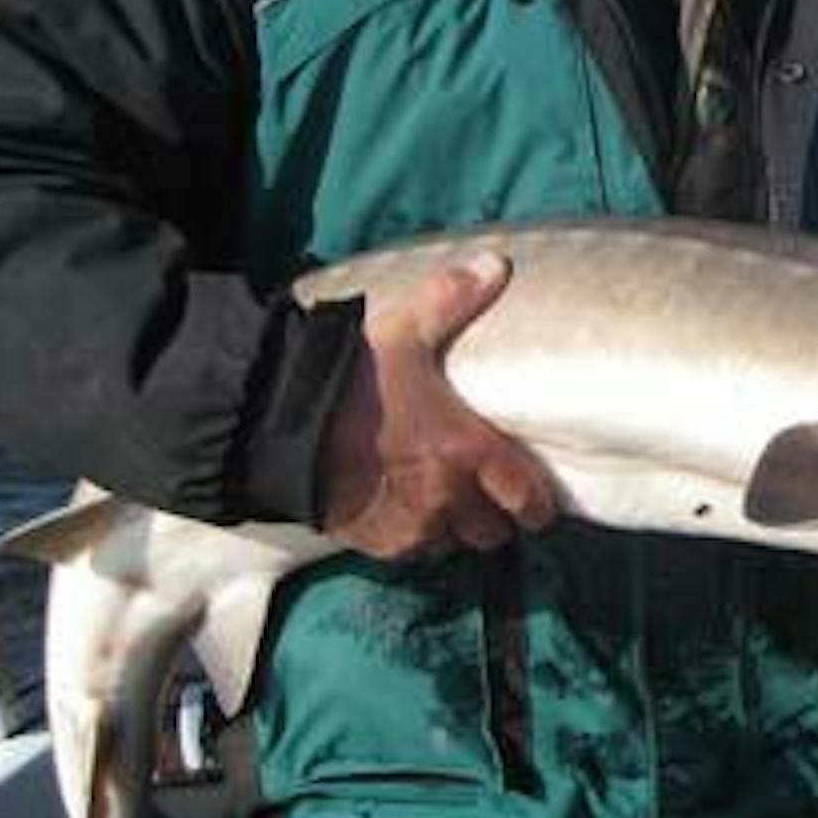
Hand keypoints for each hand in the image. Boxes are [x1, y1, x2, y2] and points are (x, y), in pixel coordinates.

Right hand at [319, 250, 560, 558]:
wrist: (278, 424)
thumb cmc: (352, 378)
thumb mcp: (407, 330)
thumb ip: (455, 299)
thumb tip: (497, 264)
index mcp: (467, 451)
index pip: (527, 499)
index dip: (538, 505)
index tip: (539, 504)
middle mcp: (447, 499)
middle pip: (494, 533)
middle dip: (496, 518)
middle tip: (489, 496)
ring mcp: (411, 527)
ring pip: (454, 545)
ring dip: (456, 529)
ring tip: (448, 504)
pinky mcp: (376, 543)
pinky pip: (413, 553)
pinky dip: (417, 539)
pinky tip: (408, 511)